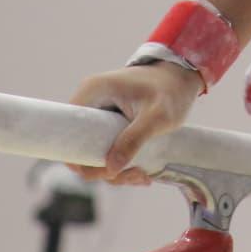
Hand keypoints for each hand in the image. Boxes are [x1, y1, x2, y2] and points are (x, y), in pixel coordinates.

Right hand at [66, 61, 200, 186]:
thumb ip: (134, 139)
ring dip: (116, 171)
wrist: (182, 76)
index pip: (68, 132)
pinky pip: (105, 148)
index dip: (79, 158)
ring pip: (94, 152)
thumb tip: (110, 169)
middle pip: (81, 147)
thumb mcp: (157, 116)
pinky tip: (142, 171)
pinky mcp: (108, 123)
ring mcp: (99, 114)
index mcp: (93, 92)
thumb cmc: (171, 90)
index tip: (107, 172)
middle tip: (135, 175)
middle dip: (104, 169)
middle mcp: (90, 102)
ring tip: (143, 175)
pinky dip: (120, 164)